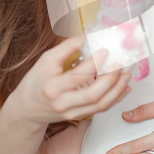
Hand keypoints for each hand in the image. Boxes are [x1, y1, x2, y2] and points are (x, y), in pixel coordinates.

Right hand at [9, 37, 131, 125]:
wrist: (27, 109)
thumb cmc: (36, 82)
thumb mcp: (45, 62)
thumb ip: (64, 49)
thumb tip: (84, 37)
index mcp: (53, 87)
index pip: (77, 77)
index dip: (94, 64)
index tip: (105, 51)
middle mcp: (63, 103)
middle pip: (93, 94)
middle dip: (111, 79)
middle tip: (120, 63)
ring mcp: (72, 113)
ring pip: (100, 104)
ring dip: (117, 89)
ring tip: (126, 74)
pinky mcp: (79, 116)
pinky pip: (101, 109)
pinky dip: (116, 98)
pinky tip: (124, 86)